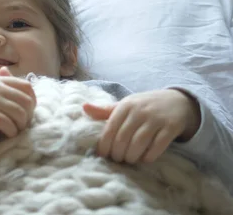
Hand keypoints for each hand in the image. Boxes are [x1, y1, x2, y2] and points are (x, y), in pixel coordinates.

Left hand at [83, 89, 200, 163]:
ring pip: (139, 143)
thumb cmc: (144, 106)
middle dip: (117, 153)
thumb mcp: (125, 106)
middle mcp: (139, 111)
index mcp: (125, 106)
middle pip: (123, 138)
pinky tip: (145, 159)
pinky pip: (157, 146)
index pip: (110, 129)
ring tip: (129, 160)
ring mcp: (156, 119)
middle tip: (117, 159)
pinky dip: (149, 156)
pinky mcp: (171, 127)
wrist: (177, 101)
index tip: (103, 155)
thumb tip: (84, 107)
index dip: (104, 145)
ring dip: (131, 156)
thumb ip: (104, 110)